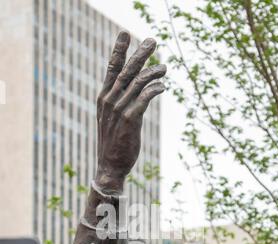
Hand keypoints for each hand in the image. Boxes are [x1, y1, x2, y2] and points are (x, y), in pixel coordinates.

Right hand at [96, 31, 165, 193]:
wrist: (110, 166)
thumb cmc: (114, 143)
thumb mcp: (113, 120)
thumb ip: (121, 103)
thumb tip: (137, 90)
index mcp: (104, 98)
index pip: (111, 69)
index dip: (118, 51)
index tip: (125, 34)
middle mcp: (109, 101)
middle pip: (127, 71)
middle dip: (140, 54)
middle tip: (152, 41)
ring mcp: (118, 110)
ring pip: (138, 83)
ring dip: (153, 72)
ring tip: (164, 67)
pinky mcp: (130, 120)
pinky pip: (144, 98)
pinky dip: (154, 89)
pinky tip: (162, 86)